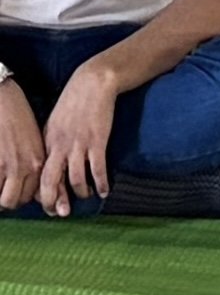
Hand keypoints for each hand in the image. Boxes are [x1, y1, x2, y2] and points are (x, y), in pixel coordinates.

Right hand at [0, 79, 44, 212]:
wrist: (2, 96)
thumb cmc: (15, 115)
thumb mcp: (32, 139)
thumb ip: (33, 163)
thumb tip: (34, 191)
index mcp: (38, 159)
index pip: (37, 195)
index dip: (23, 197)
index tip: (17, 194)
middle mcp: (27, 165)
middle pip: (17, 201)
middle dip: (8, 200)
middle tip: (2, 191)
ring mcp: (9, 165)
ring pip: (4, 201)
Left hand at [38, 56, 119, 213]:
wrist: (94, 81)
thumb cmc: (76, 99)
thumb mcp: (56, 120)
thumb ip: (53, 142)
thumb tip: (53, 164)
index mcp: (48, 141)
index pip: (40, 174)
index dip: (43, 193)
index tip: (49, 204)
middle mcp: (60, 145)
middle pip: (50, 182)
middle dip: (54, 202)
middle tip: (62, 213)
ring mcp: (78, 144)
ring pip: (75, 179)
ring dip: (81, 192)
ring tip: (88, 195)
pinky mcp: (97, 140)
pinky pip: (97, 170)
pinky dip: (101, 183)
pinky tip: (104, 190)